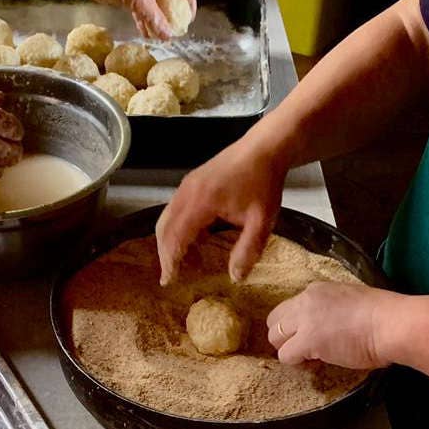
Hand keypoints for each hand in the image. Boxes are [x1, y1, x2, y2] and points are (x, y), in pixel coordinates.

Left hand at [87, 0, 195, 38]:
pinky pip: (145, 6)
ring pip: (158, 3)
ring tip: (160, 35)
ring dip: (159, 18)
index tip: (188, 20)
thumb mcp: (141, 1)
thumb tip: (168, 35)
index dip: (191, 3)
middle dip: (174, 14)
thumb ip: (156, 19)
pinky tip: (145, 32)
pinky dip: (146, 18)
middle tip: (174, 29)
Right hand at [155, 137, 286, 284]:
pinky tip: (198, 238)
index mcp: (201, 202)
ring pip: (167, 217)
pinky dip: (178, 226)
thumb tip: (235, 278)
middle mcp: (187, 192)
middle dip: (166, 253)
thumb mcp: (261, 221)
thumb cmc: (263, 183)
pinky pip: (176, 208)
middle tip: (173, 275)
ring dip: (171, 239)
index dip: (170, 260)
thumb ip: (247, 251)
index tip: (168, 280)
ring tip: (186, 260)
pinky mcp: (192, 181)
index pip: (175, 237)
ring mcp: (188, 184)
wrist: (264, 148)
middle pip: (164, 227)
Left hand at [266, 282, 399, 369]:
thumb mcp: (351, 299)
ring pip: (275, 337)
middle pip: (275, 320)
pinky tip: (315, 363)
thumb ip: (334, 308)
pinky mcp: (308, 341)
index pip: (291, 306)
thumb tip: (331, 325)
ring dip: (289, 349)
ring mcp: (304, 320)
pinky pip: (286, 355)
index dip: (298, 324)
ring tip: (310, 357)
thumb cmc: (383, 314)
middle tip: (304, 348)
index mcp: (317, 289)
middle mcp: (305, 300)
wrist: (390, 323)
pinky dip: (297, 362)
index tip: (313, 334)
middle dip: (285, 336)